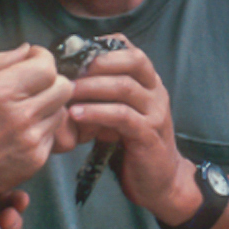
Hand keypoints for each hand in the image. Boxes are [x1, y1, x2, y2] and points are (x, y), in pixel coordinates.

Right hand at [0, 44, 71, 203]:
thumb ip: (0, 61)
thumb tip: (27, 48)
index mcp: (3, 91)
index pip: (48, 67)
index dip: (43, 58)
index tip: (35, 60)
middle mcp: (22, 115)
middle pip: (63, 88)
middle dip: (52, 81)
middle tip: (36, 85)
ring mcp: (31, 140)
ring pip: (60, 112)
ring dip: (48, 107)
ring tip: (25, 110)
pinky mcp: (36, 160)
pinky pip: (52, 135)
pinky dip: (41, 130)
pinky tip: (21, 132)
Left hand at [64, 35, 193, 221]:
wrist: (161, 182)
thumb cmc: (133, 145)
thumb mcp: (122, 113)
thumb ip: (105, 95)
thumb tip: (69, 77)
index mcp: (150, 83)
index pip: (132, 50)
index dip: (105, 46)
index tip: (76, 52)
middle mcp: (157, 92)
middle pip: (133, 60)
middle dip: (98, 61)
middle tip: (69, 69)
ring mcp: (156, 113)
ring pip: (125, 87)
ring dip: (91, 86)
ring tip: (67, 91)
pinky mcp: (148, 135)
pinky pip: (121, 116)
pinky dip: (96, 112)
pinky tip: (76, 114)